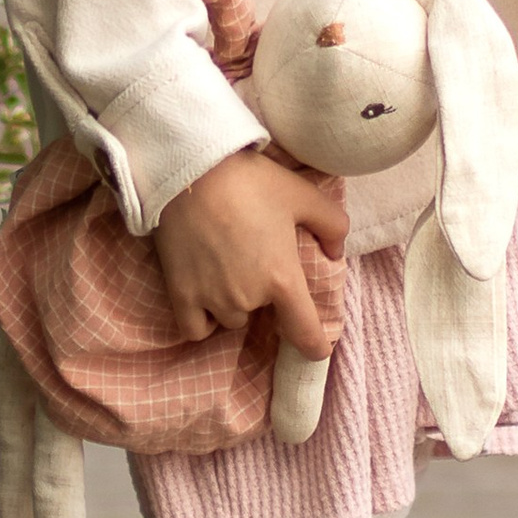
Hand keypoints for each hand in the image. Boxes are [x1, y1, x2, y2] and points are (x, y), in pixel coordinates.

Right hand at [153, 149, 345, 353]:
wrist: (189, 170)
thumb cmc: (249, 180)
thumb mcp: (303, 194)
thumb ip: (333, 225)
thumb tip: (336, 253)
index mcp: (282, 279)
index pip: (305, 333)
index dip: (315, 346)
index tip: (316, 347)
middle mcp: (248, 297)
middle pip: (262, 317)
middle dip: (263, 298)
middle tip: (255, 262)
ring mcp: (212, 299)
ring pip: (230, 320)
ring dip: (233, 305)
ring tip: (226, 270)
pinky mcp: (181, 294)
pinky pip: (195, 328)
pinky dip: (203, 320)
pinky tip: (205, 297)